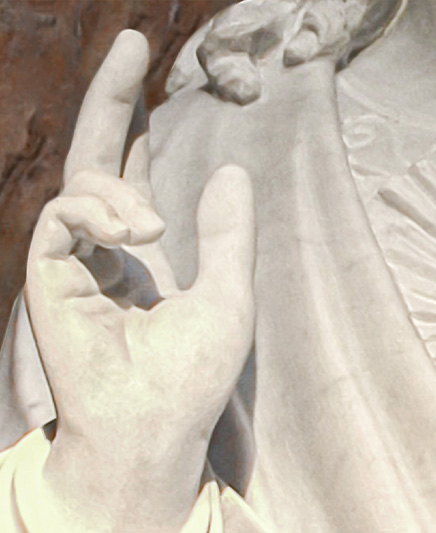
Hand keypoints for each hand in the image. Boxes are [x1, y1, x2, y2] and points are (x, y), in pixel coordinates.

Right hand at [24, 30, 255, 532]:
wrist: (154, 428)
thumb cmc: (192, 376)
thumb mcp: (228, 293)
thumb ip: (226, 233)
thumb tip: (230, 169)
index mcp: (140, 247)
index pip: (131, 168)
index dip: (135, 119)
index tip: (145, 64)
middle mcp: (102, 247)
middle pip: (97, 155)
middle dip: (113, 99)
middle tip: (133, 43)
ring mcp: (71, 261)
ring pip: (80, 185)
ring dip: (117, 191)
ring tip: (151, 226)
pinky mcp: (46, 277)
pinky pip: (60, 215)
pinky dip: (95, 213)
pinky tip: (133, 232)